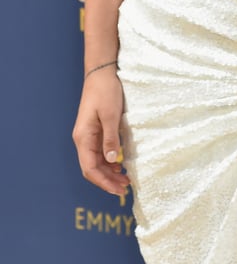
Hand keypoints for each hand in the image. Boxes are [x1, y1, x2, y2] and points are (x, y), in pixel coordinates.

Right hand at [72, 69, 129, 196]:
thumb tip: (112, 161)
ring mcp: (88, 136)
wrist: (101, 73)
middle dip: (107, 181)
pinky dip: (109, 162)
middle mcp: (82, 139)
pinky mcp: (95, 131)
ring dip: (109, 173)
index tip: (118, 190)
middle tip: (125, 188)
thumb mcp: (111, 115)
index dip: (103, 182)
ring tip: (125, 180)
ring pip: (96, 162)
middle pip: (92, 168)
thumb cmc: (106, 91)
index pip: (89, 168)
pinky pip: (100, 152)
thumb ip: (111, 138)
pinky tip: (120, 166)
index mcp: (83, 137)